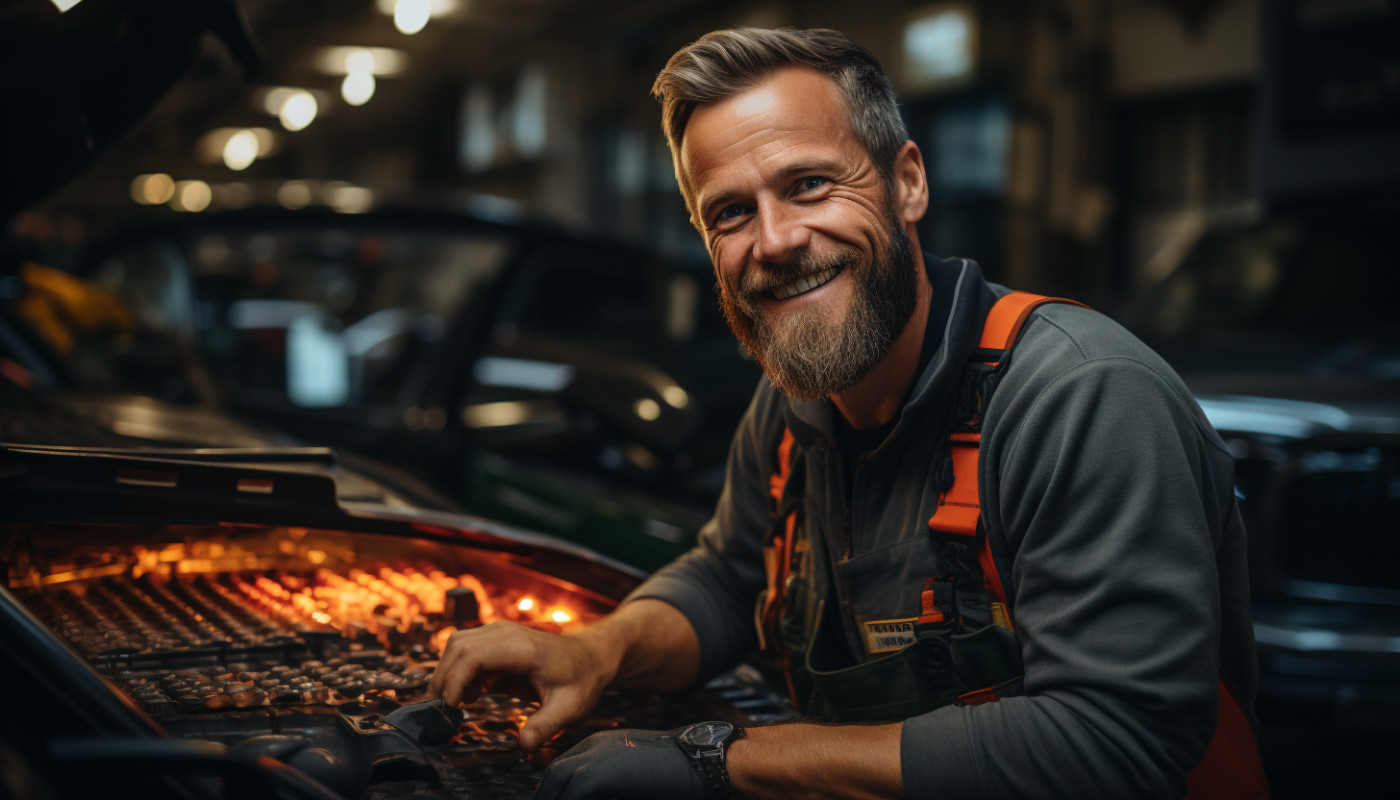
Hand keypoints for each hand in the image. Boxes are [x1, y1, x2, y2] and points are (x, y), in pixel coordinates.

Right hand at [427, 621, 615, 750]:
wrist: (590, 657)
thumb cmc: (581, 680)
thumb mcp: (569, 707)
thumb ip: (546, 725)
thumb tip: (524, 745)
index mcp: (522, 647)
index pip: (473, 654)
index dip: (454, 679)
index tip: (451, 708)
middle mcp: (506, 632)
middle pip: (458, 647)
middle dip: (444, 680)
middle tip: (445, 713)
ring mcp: (499, 633)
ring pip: (457, 646)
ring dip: (449, 675)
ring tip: (459, 706)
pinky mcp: (496, 640)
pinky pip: (466, 651)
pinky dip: (459, 673)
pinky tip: (471, 696)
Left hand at [532, 728, 707, 799]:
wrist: (703, 760)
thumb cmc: (677, 769)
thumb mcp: (635, 769)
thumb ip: (612, 778)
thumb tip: (592, 790)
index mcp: (601, 743)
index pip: (563, 767)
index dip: (553, 789)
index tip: (551, 798)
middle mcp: (594, 747)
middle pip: (555, 775)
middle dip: (547, 794)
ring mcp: (597, 759)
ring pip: (558, 784)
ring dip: (553, 797)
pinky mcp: (602, 775)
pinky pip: (572, 795)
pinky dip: (568, 799)